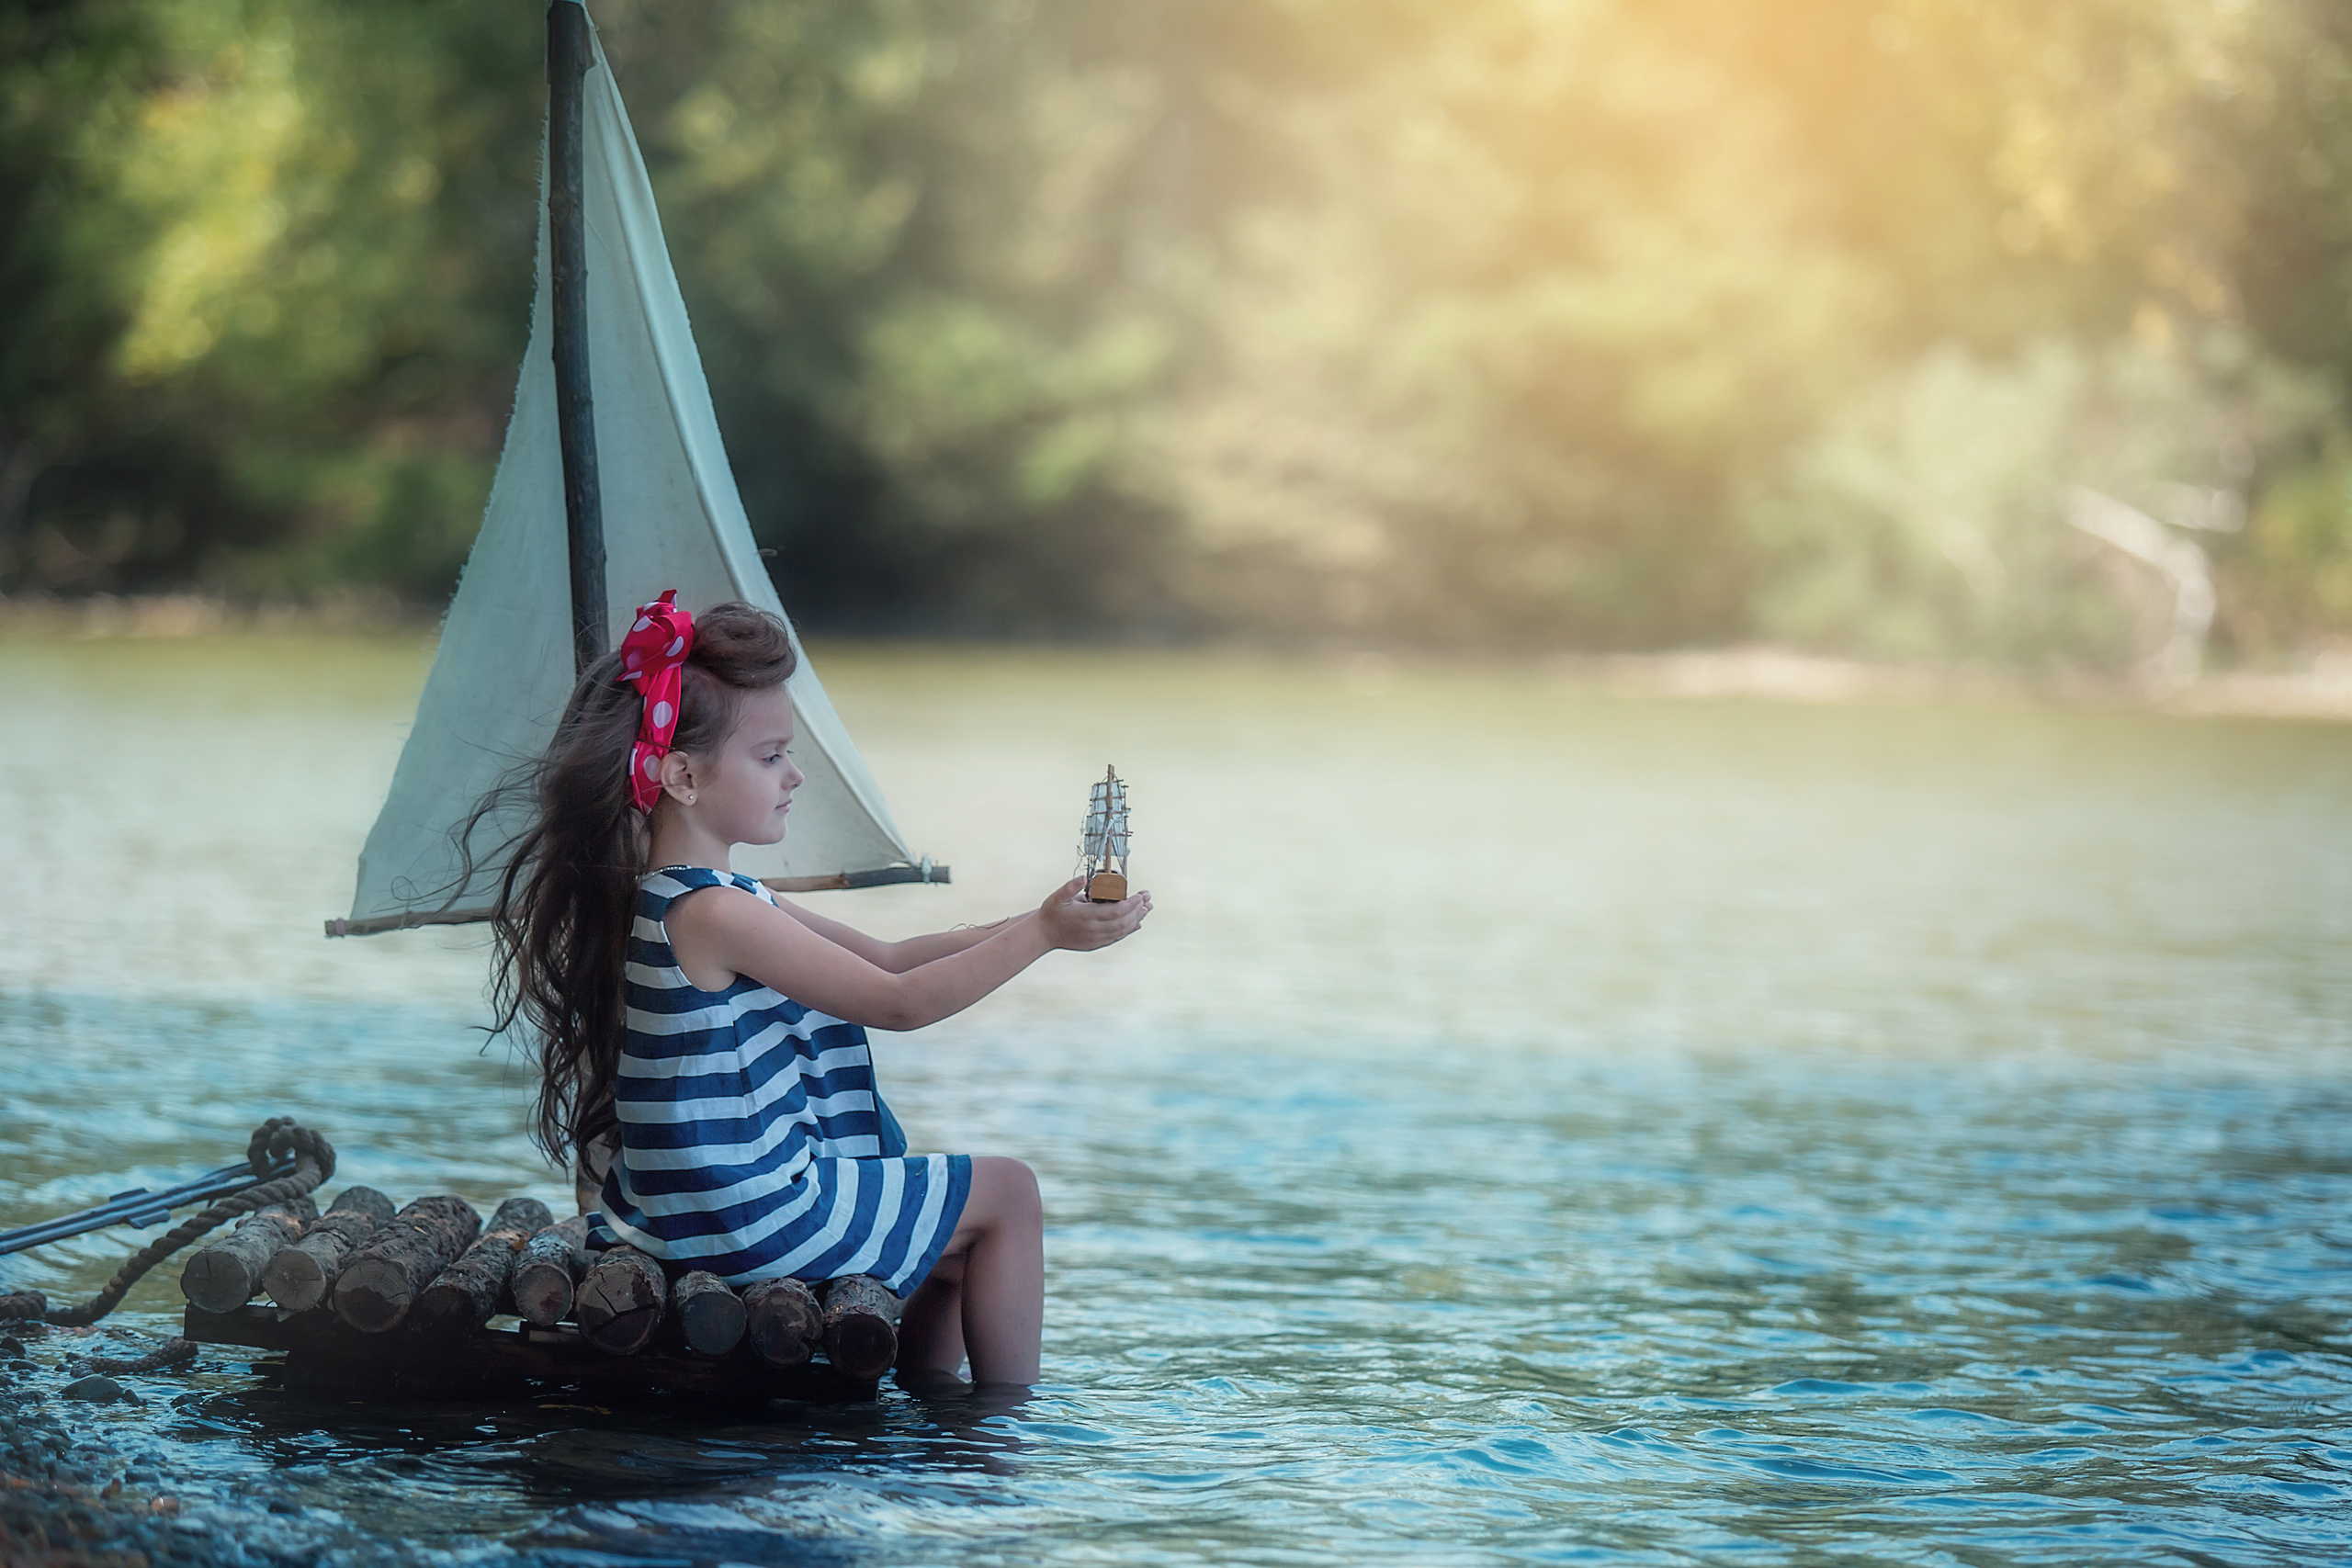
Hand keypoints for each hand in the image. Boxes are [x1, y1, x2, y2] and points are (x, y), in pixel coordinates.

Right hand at [1034, 877, 1151, 951]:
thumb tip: (1084, 877)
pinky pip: (1116, 938)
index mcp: (1086, 916)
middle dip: (1138, 911)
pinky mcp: (1095, 944)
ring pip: (1121, 931)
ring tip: (1147, 910)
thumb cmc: (1051, 912)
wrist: (1044, 934)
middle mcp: (1093, 930)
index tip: (1140, 896)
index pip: (1115, 912)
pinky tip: (1137, 924)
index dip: (1131, 904)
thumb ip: (1071, 886)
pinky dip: (1128, 931)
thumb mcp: (1058, 896)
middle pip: (1123, 922)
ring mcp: (1095, 939)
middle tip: (1148, 901)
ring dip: (1136, 920)